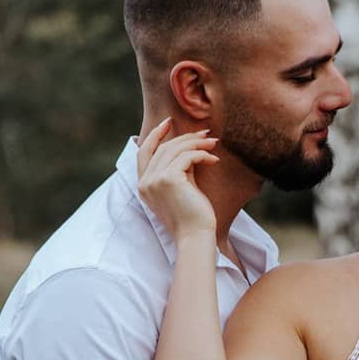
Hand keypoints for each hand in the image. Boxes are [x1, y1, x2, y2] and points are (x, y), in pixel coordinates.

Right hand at [136, 119, 218, 239]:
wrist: (195, 236)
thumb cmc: (192, 217)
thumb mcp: (180, 189)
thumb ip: (178, 170)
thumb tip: (189, 148)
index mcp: (144, 185)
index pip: (144, 152)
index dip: (155, 134)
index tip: (169, 122)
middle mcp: (145, 182)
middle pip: (162, 147)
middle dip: (185, 137)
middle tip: (205, 134)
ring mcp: (154, 180)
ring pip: (175, 149)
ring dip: (196, 144)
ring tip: (213, 144)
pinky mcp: (168, 179)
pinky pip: (186, 157)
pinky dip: (202, 155)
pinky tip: (214, 160)